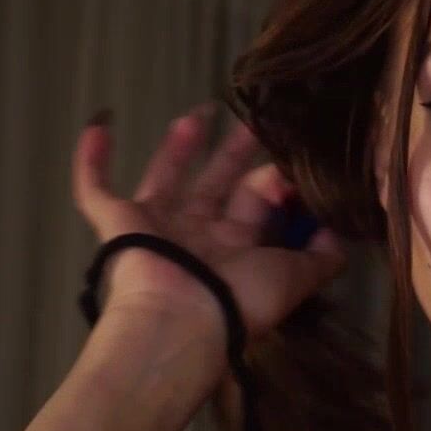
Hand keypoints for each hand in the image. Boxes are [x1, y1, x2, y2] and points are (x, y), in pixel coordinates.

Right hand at [71, 105, 346, 343]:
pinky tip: (98, 125)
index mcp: (238, 245)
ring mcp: (157, 225)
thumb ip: (324, 257)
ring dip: (181, 147)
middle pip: (218, 182)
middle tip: (254, 120)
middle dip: (236, 152)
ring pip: (167, 177)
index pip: (259, 201)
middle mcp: (198, 233)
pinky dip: (92, 160)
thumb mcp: (297, 276)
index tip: (296, 160)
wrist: (183, 318)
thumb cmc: (242, 298)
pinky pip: (95, 188)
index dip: (277, 179)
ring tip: (200, 111)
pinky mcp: (118, 222)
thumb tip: (338, 232)